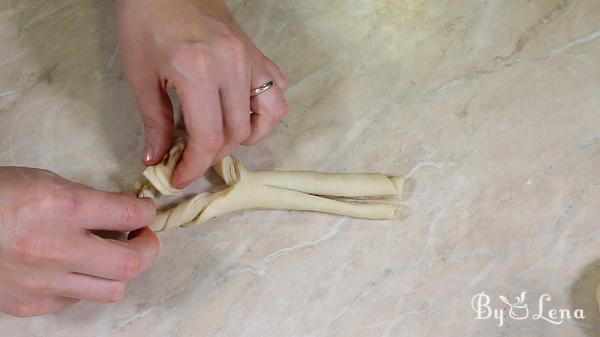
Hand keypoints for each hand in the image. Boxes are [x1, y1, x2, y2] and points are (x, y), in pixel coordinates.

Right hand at [0, 167, 157, 316]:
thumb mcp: (45, 181)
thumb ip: (88, 199)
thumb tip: (124, 211)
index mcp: (62, 208)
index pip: (129, 215)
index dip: (148, 213)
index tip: (147, 211)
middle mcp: (55, 249)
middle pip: (131, 263)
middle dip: (148, 248)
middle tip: (143, 238)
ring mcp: (41, 283)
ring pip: (111, 290)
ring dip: (121, 271)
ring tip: (115, 255)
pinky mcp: (29, 304)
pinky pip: (76, 300)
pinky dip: (85, 284)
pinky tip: (75, 267)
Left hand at [117, 0, 288, 187]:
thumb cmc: (144, 22)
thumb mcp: (140, 75)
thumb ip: (154, 122)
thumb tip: (157, 160)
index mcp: (198, 71)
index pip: (208, 137)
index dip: (194, 166)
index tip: (179, 178)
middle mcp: (232, 65)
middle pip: (237, 132)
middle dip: (213, 154)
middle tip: (191, 155)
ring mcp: (250, 57)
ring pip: (271, 114)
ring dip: (250, 135)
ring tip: (224, 135)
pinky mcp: (257, 52)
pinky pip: (278, 89)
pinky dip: (265, 108)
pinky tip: (241, 109)